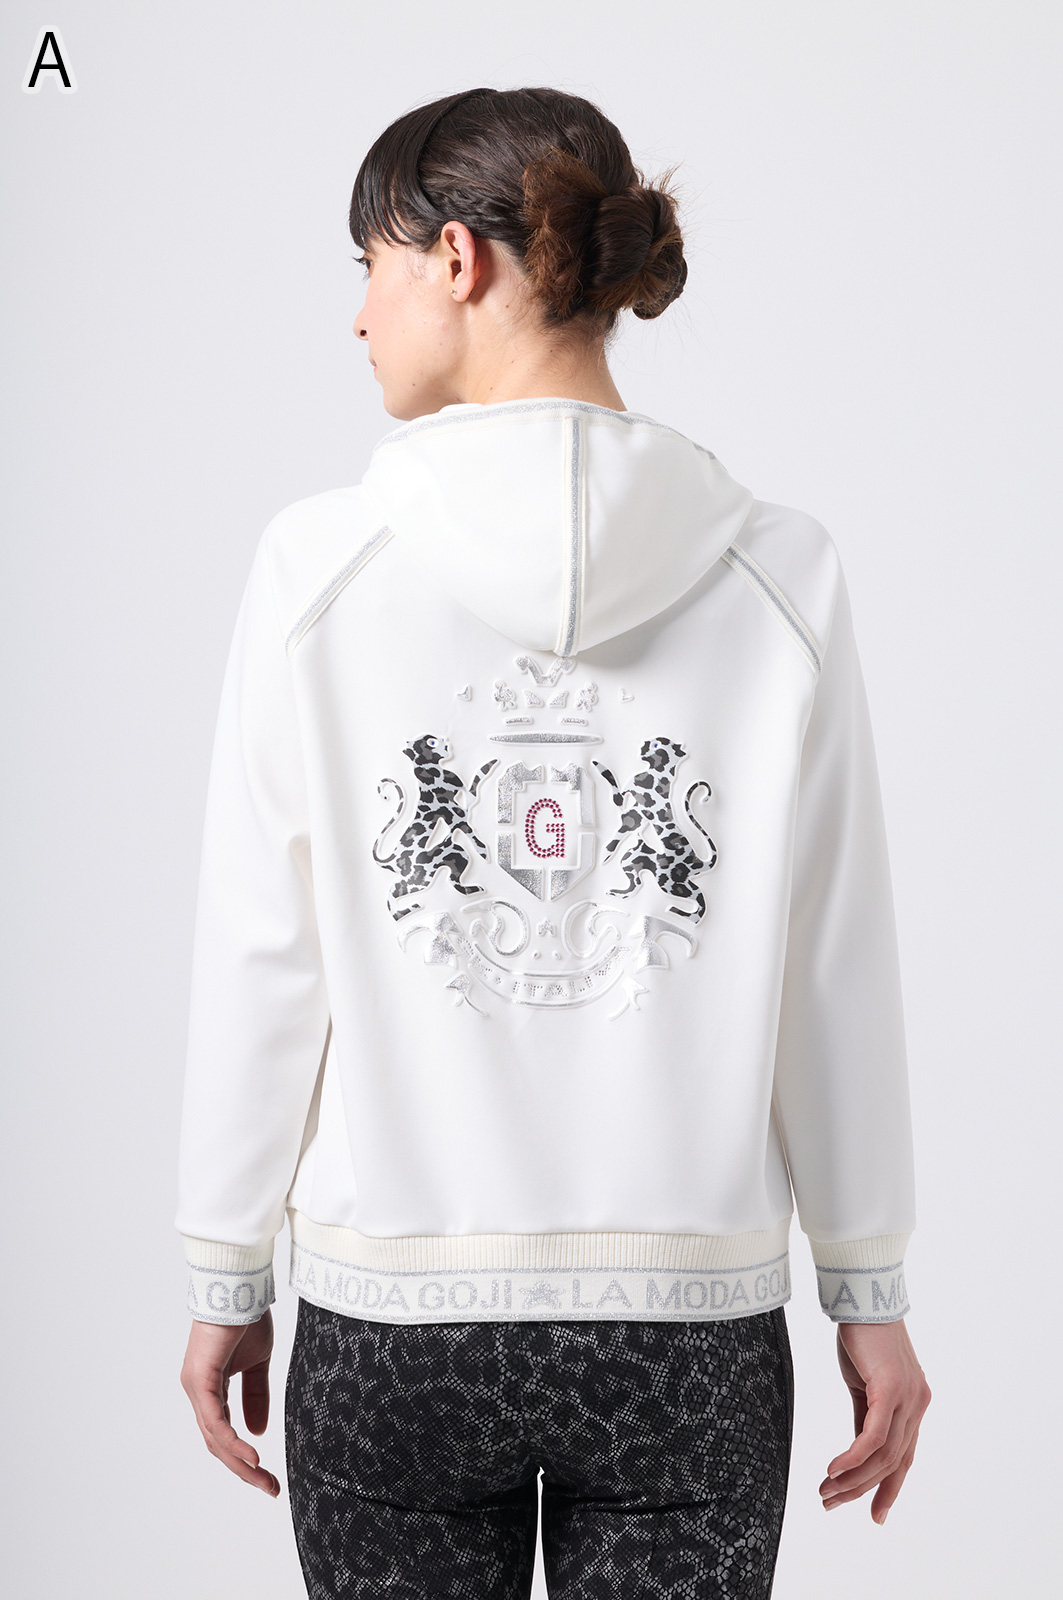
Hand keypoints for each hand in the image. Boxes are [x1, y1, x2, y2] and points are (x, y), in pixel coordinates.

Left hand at [180, 1310, 280, 1496]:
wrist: (240, 1287)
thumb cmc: (246, 1318)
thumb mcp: (258, 1363)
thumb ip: (256, 1395)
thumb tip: (258, 1432)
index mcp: (210, 1390)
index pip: (222, 1434)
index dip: (243, 1459)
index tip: (267, 1477)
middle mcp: (198, 1393)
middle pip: (216, 1444)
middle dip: (243, 1470)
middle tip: (269, 1488)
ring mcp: (196, 1388)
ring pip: (214, 1438)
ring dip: (239, 1463)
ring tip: (263, 1479)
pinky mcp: (200, 1380)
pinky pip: (214, 1420)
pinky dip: (231, 1441)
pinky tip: (250, 1456)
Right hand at [820, 1318, 930, 1522]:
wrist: (863, 1296)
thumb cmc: (862, 1335)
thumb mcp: (864, 1384)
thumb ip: (866, 1417)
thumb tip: (856, 1451)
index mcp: (913, 1405)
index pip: (904, 1458)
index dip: (889, 1489)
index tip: (874, 1515)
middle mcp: (917, 1406)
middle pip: (892, 1463)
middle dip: (861, 1489)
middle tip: (831, 1503)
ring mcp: (908, 1399)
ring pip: (883, 1456)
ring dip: (852, 1479)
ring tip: (825, 1491)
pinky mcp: (892, 1390)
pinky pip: (874, 1437)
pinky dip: (854, 1458)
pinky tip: (834, 1470)